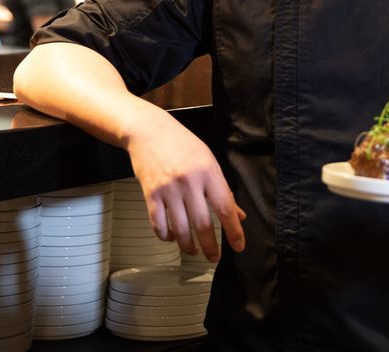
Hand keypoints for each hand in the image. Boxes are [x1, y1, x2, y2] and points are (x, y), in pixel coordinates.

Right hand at [125, 112, 245, 262]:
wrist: (149, 131)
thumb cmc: (182, 144)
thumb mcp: (209, 161)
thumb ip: (223, 189)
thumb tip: (239, 214)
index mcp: (208, 172)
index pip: (225, 208)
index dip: (234, 231)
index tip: (239, 246)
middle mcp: (189, 182)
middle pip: (202, 224)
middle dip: (211, 247)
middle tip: (214, 257)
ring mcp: (168, 189)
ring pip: (180, 229)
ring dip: (188, 246)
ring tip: (193, 251)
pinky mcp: (150, 194)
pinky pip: (159, 224)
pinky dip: (166, 236)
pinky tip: (172, 238)